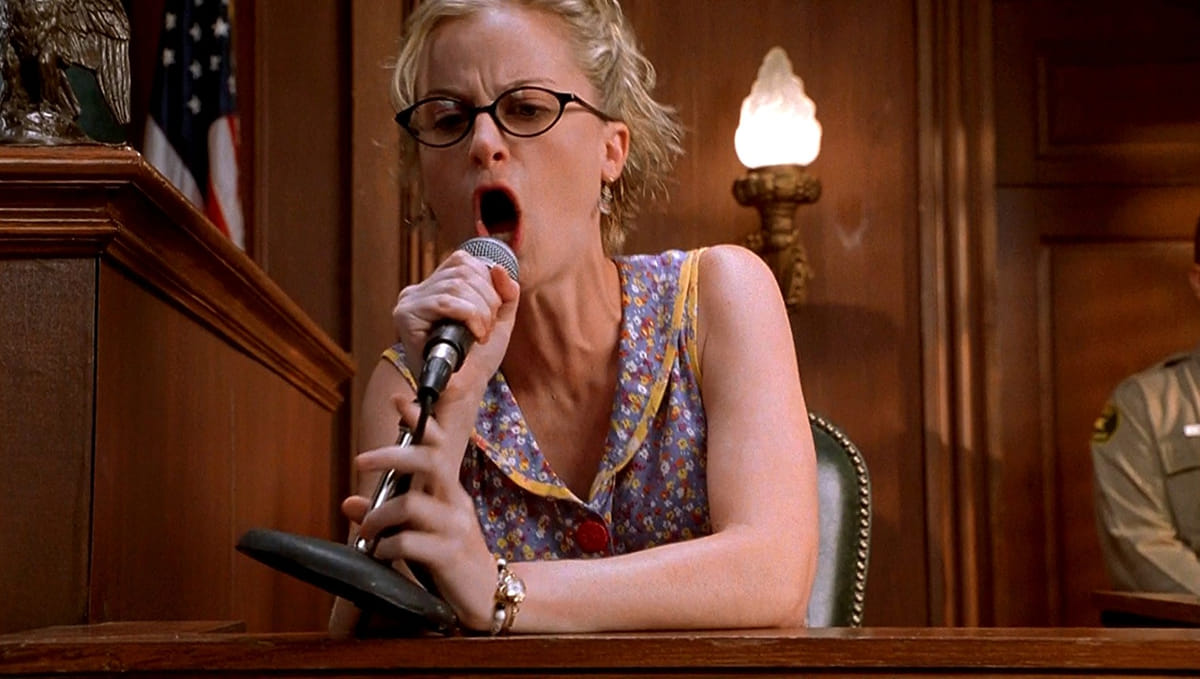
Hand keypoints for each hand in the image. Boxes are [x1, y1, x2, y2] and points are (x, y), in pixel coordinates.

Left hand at [341, 397, 498, 631]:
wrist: (489, 595)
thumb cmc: (451, 558)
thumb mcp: (421, 531)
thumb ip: (387, 514)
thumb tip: (349, 502)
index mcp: (450, 491)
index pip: (438, 446)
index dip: (421, 422)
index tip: (401, 401)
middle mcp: (455, 502)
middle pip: (429, 461)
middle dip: (392, 455)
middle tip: (360, 460)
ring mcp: (455, 527)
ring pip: (411, 504)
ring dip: (378, 516)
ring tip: (366, 530)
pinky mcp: (449, 554)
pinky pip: (410, 542)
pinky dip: (387, 546)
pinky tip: (381, 554)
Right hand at [392, 250, 519, 387]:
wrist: (463, 392)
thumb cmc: (477, 360)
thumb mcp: (499, 320)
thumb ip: (505, 293)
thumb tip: (499, 268)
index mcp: (437, 286)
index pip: (463, 262)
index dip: (486, 281)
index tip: (493, 310)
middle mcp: (419, 290)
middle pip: (462, 271)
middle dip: (487, 298)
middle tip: (487, 327)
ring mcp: (410, 302)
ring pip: (456, 285)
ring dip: (480, 310)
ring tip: (481, 333)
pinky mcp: (406, 316)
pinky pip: (444, 302)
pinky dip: (469, 315)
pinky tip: (474, 334)